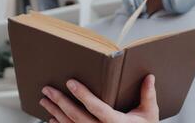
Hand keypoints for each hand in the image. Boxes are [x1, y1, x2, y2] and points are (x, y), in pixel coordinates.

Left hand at [39, 74, 158, 122]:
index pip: (96, 107)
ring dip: (55, 112)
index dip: (83, 95)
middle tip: (48, 90)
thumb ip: (148, 95)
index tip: (71, 83)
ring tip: (45, 100)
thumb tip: (149, 77)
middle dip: (60, 102)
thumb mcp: (149, 115)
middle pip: (77, 116)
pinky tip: (51, 119)